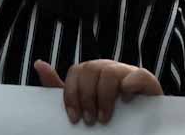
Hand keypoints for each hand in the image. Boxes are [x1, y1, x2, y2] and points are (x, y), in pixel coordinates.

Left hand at [34, 58, 161, 124]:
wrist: (140, 119)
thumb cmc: (107, 110)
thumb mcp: (82, 101)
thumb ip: (60, 86)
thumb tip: (38, 63)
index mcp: (92, 71)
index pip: (76, 71)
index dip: (71, 94)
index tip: (74, 118)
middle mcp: (108, 67)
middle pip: (90, 69)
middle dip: (86, 98)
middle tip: (90, 121)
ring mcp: (127, 71)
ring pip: (109, 72)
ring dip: (104, 97)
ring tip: (104, 118)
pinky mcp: (146, 80)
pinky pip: (138, 75)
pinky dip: (130, 85)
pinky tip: (125, 100)